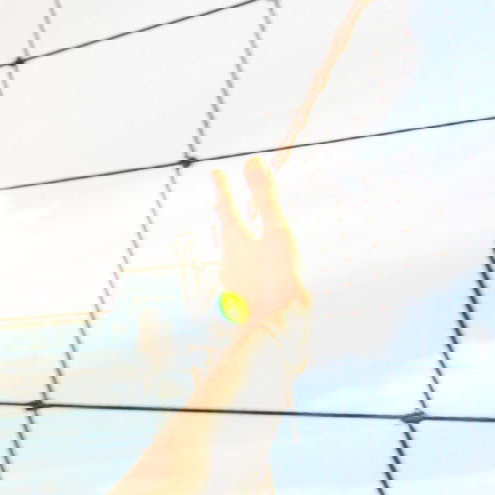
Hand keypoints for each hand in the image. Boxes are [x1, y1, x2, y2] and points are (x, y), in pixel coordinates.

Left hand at [202, 156, 309, 388]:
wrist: (277, 334)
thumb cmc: (278, 282)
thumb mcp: (276, 233)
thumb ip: (266, 199)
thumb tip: (254, 160)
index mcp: (237, 244)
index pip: (228, 208)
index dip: (225, 188)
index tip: (215, 171)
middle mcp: (232, 263)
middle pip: (227, 233)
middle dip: (226, 215)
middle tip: (220, 201)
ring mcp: (240, 285)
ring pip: (234, 254)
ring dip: (235, 239)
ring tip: (238, 234)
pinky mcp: (250, 302)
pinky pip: (246, 274)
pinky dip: (248, 263)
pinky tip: (255, 273)